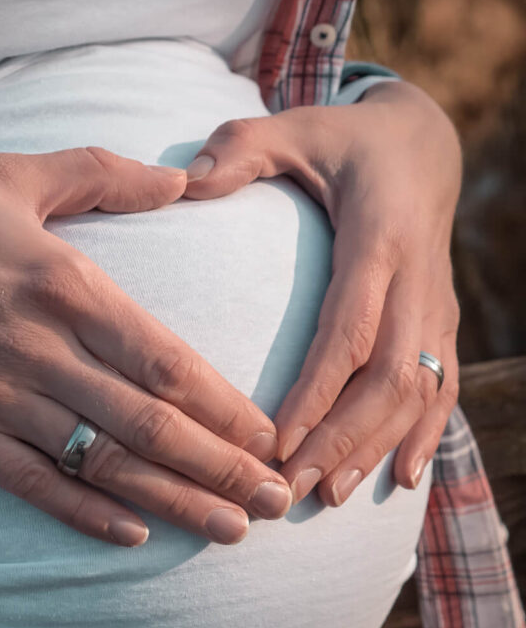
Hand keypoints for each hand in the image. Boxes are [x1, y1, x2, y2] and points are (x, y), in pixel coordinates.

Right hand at [0, 150, 291, 546]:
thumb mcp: (15, 172)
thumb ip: (104, 177)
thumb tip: (181, 181)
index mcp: (67, 287)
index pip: (168, 363)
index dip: (226, 408)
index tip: (270, 438)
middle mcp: (42, 351)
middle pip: (151, 425)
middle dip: (223, 468)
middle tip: (278, 503)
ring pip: (103, 462)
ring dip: (173, 500)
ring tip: (230, 530)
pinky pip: (30, 483)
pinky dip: (82, 512)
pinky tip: (131, 535)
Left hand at [183, 81, 461, 505]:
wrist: (425, 146)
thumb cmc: (345, 142)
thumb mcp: (296, 128)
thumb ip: (241, 147)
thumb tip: (185, 179)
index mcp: (380, 238)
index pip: (350, 330)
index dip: (318, 392)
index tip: (278, 444)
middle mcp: (418, 280)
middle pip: (388, 377)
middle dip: (342, 440)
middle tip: (294, 491)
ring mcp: (436, 306)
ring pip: (418, 392)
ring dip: (375, 449)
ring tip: (331, 499)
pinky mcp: (442, 324)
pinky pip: (442, 387)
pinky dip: (425, 435)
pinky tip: (399, 480)